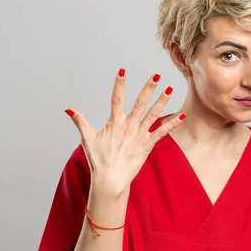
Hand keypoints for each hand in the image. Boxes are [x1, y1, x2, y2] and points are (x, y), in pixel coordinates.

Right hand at [65, 68, 184, 194]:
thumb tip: (69, 109)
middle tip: (156, 75)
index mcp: (114, 123)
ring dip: (162, 101)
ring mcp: (139, 135)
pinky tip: (182, 115)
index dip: (119, 84)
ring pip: (153, 114)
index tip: (123, 70)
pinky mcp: (148, 145)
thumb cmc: (98, 160)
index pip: (116, 98)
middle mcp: (128, 126)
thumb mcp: (87, 139)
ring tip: (171, 88)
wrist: (110, 179)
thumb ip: (80, 121)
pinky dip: (172, 123)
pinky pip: (162, 132)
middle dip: (148, 88)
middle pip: (140, 103)